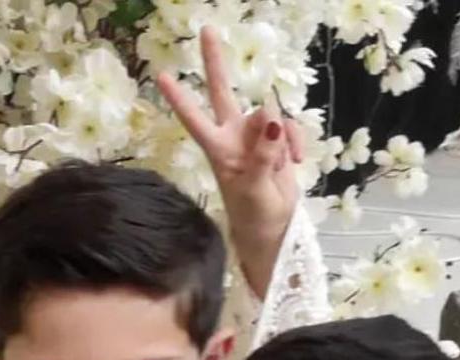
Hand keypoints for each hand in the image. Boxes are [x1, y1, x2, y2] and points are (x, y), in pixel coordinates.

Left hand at [156, 26, 303, 295]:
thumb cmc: (254, 214)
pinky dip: (296, 141)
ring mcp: (255, 136)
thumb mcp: (255, 188)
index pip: (195, 119)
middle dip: (215, 61)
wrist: (274, 229)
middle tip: (206, 30)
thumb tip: (272, 121)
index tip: (161, 76)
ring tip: (284, 163)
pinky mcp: (277, 141)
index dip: (180, 98)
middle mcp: (233, 136)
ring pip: (269, 112)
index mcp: (218, 149)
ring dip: (283, 134)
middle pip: (222, 91)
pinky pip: (289, 126)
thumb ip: (263, 155)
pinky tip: (297, 160)